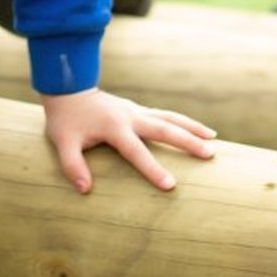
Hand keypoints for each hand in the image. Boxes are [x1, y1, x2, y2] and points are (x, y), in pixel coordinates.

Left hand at [41, 88, 215, 193]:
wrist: (68, 88)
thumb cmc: (66, 118)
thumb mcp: (62, 142)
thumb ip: (72, 165)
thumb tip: (85, 189)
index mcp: (114, 127)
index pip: (136, 151)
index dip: (153, 168)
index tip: (171, 185)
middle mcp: (130, 116)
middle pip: (164, 128)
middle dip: (187, 142)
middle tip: (210, 155)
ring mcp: (136, 110)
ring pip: (170, 117)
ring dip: (192, 127)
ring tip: (214, 139)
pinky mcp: (138, 109)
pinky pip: (165, 115)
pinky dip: (183, 122)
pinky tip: (197, 130)